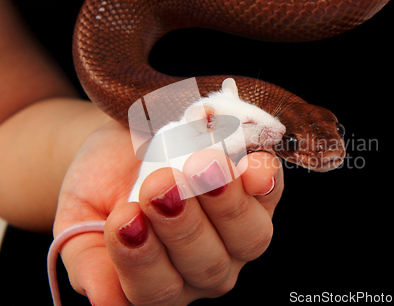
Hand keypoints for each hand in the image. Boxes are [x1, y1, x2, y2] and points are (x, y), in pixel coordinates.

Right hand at [53, 121, 283, 304]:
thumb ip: (88, 261)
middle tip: (160, 184)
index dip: (141, 258)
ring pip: (248, 237)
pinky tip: (251, 166)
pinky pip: (271, 192)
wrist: (123, 144)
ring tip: (201, 166)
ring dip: (226, 204)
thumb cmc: (101, 187)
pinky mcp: (259, 193)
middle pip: (207, 265)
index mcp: (160, 281)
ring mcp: (238, 231)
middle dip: (184, 225)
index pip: (156, 288)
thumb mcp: (80, 220)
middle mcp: (206, 265)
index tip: (124, 218)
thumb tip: (103, 300)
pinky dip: (265, 179)